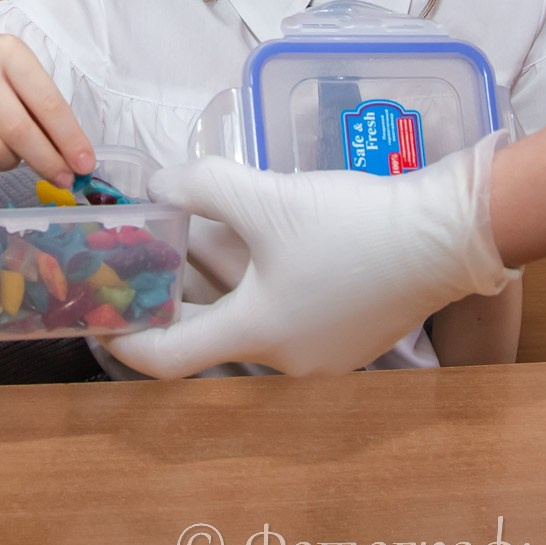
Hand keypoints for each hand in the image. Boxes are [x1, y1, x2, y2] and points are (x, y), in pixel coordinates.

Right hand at [0, 30, 93, 184]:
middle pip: (19, 132)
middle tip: (62, 179)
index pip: (46, 102)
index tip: (85, 165)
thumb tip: (74, 157)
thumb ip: (40, 107)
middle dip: (47, 161)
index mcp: (5, 50)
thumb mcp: (13, 72)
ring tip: (5, 149)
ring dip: (7, 162)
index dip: (69, 139)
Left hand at [104, 132, 515, 377]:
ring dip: (216, 283)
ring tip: (187, 236)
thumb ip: (199, 186)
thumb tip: (157, 185)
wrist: (448, 234)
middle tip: (139, 262)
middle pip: (208, 335)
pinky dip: (257, 283)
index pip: (167, 358)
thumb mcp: (265, 197)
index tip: (97, 317)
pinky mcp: (349, 334)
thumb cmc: (352, 224)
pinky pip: (283, 313)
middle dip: (172, 296)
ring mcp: (322, 353)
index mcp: (257, 336)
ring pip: (247, 318)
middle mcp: (285, 359)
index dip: (124, 339)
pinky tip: (254, 239)